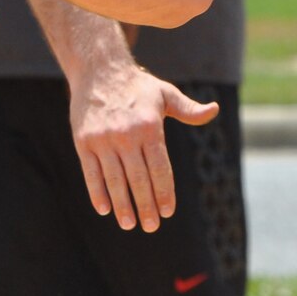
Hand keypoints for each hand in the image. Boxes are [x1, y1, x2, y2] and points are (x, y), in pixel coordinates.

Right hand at [68, 60, 218, 232]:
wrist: (98, 69)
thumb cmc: (137, 86)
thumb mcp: (165, 94)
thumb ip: (188, 109)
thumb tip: (213, 110)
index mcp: (149, 127)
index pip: (160, 169)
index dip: (164, 193)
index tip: (168, 212)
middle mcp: (126, 135)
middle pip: (139, 180)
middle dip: (146, 206)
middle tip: (152, 226)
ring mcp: (103, 140)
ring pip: (115, 181)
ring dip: (122, 206)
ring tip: (129, 224)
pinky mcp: (83, 142)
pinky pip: (91, 173)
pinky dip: (97, 193)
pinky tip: (105, 209)